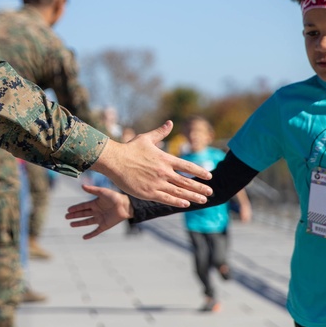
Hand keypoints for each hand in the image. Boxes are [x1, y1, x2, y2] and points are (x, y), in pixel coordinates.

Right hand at [65, 184, 132, 238]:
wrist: (126, 206)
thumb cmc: (115, 197)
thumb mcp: (102, 192)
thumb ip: (92, 189)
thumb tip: (82, 186)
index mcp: (95, 203)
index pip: (83, 206)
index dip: (76, 208)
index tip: (68, 209)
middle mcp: (96, 211)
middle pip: (83, 214)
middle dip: (75, 215)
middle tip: (66, 217)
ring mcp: (100, 219)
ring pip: (87, 222)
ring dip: (79, 223)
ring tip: (71, 224)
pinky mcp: (105, 225)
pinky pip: (96, 231)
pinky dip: (91, 234)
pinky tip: (84, 237)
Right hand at [90, 121, 211, 206]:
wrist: (114, 160)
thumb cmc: (129, 149)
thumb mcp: (146, 138)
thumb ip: (160, 132)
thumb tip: (170, 122)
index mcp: (165, 158)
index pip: (187, 166)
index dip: (200, 172)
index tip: (209, 176)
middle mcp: (164, 172)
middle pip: (187, 181)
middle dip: (200, 187)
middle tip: (211, 192)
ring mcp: (157, 183)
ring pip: (180, 192)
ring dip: (193, 196)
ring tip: (203, 200)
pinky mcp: (149, 193)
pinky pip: (167, 199)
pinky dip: (178, 201)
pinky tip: (186, 203)